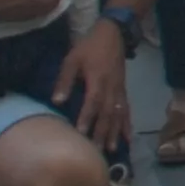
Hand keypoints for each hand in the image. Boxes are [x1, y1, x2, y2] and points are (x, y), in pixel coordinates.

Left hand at [54, 25, 130, 146]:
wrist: (113, 34)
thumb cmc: (89, 47)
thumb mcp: (72, 59)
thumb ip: (65, 80)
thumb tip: (57, 101)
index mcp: (98, 80)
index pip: (93, 103)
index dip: (88, 118)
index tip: (81, 134)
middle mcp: (111, 88)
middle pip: (107, 113)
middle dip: (101, 132)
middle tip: (95, 150)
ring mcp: (119, 90)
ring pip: (118, 115)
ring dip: (114, 133)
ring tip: (111, 150)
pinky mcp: (123, 91)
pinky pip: (126, 110)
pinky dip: (127, 125)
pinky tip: (127, 138)